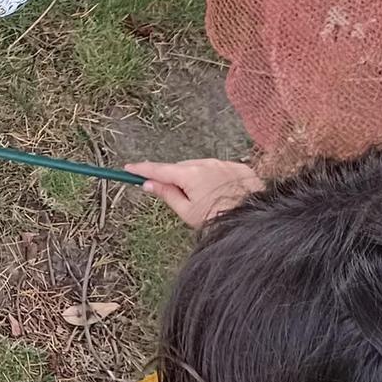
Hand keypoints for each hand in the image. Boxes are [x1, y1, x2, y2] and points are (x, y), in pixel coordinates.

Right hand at [126, 159, 264, 228]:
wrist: (253, 218)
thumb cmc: (217, 218)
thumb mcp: (187, 212)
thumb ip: (167, 194)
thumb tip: (149, 184)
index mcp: (190, 174)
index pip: (159, 170)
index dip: (142, 169)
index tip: (128, 168)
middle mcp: (206, 163)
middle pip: (181, 168)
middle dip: (174, 178)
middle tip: (175, 196)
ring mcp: (224, 164)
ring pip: (200, 168)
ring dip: (195, 178)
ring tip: (202, 199)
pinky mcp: (239, 167)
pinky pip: (219, 169)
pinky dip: (214, 178)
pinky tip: (220, 194)